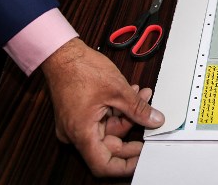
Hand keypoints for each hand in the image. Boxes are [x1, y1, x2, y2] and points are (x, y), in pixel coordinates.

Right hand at [41, 38, 165, 176]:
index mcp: (82, 132)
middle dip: (132, 128)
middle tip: (150, 119)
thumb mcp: (118, 90)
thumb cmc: (81, 69)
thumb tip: (154, 120)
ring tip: (142, 95)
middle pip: (109, 144)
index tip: (141, 157)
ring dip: (126, 113)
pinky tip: (130, 94)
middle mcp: (75, 133)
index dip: (125, 165)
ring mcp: (76, 124)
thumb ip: (138, 109)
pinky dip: (116, 109)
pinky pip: (101, 119)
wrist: (63, 53)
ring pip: (107, 128)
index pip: (103, 164)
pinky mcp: (78, 114)